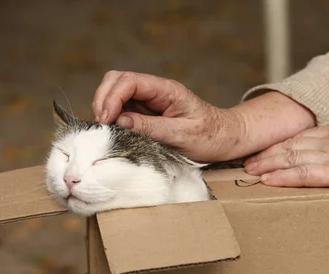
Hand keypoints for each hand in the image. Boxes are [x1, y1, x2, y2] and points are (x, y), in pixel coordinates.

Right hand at [91, 70, 244, 161]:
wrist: (226, 139)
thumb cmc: (210, 136)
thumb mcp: (182, 135)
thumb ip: (151, 128)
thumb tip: (120, 122)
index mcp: (166, 90)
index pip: (129, 81)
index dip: (112, 97)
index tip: (107, 119)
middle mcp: (155, 91)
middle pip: (117, 81)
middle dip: (103, 99)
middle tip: (102, 125)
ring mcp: (149, 101)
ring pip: (116, 94)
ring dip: (106, 109)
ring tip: (106, 130)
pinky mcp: (147, 114)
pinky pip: (123, 110)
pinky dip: (113, 119)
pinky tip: (114, 132)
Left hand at [244, 124, 328, 219]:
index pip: (303, 136)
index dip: (281, 143)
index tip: (265, 150)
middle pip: (291, 145)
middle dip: (266, 153)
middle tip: (246, 161)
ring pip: (292, 157)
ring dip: (268, 165)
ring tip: (249, 172)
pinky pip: (305, 174)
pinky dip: (284, 176)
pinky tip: (268, 181)